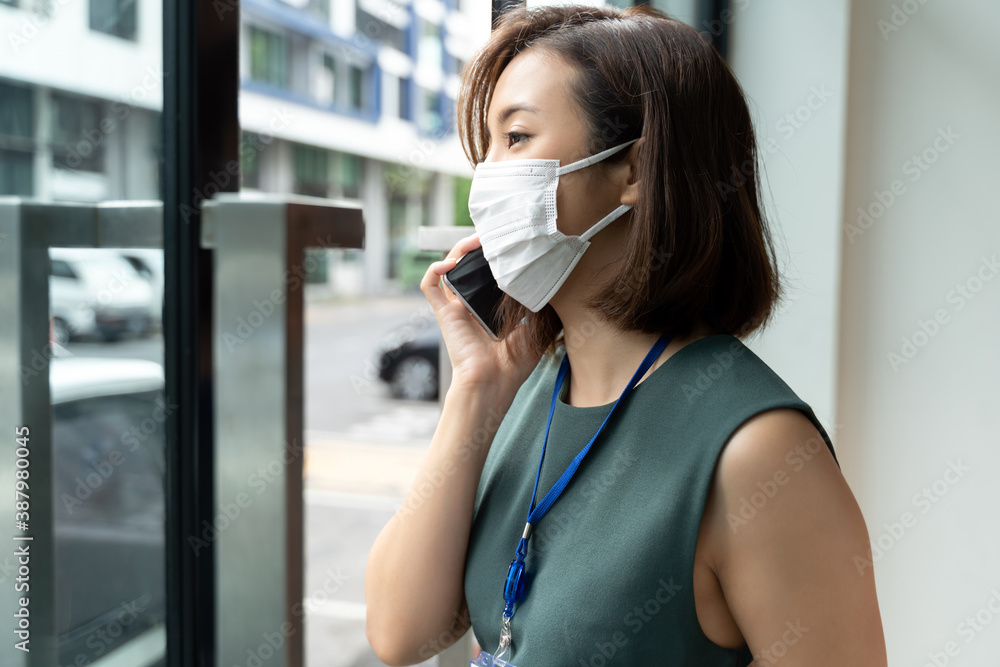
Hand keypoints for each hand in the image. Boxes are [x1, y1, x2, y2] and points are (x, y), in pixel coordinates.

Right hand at [420, 234, 540, 394]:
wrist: (494, 383)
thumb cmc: (513, 365)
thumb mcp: (534, 329)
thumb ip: (539, 306)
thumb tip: (552, 282)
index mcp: (487, 308)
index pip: (485, 273)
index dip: (492, 256)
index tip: (508, 243)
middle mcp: (468, 305)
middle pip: (466, 265)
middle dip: (476, 246)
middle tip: (493, 236)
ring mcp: (454, 308)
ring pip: (447, 268)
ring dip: (457, 250)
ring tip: (475, 240)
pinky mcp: (443, 314)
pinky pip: (429, 286)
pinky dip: (435, 269)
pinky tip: (450, 263)